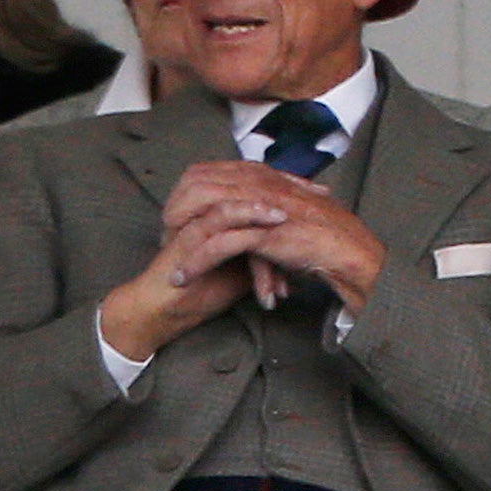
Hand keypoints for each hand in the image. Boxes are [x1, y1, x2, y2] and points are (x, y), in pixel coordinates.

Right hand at [97, 168, 298, 361]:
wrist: (169, 308)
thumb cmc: (203, 289)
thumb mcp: (244, 267)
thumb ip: (263, 251)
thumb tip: (294, 248)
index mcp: (217, 210)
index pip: (254, 185)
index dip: (288, 186)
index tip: (320, 193)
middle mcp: (205, 209)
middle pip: (245, 182)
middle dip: (283, 185)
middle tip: (316, 193)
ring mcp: (196, 219)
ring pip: (232, 194)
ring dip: (267, 198)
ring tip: (296, 206)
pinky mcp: (189, 236)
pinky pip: (220, 217)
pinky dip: (249, 215)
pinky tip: (272, 218)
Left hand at [163, 161, 385, 315]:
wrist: (353, 254)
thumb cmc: (332, 237)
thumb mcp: (298, 207)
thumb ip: (274, 200)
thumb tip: (254, 205)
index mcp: (266, 176)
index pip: (207, 172)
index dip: (185, 192)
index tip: (179, 217)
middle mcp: (260, 185)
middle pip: (196, 187)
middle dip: (174, 212)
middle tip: (168, 236)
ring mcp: (259, 208)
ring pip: (200, 213)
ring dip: (179, 237)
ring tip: (171, 257)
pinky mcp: (261, 234)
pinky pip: (215, 245)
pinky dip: (195, 262)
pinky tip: (183, 277)